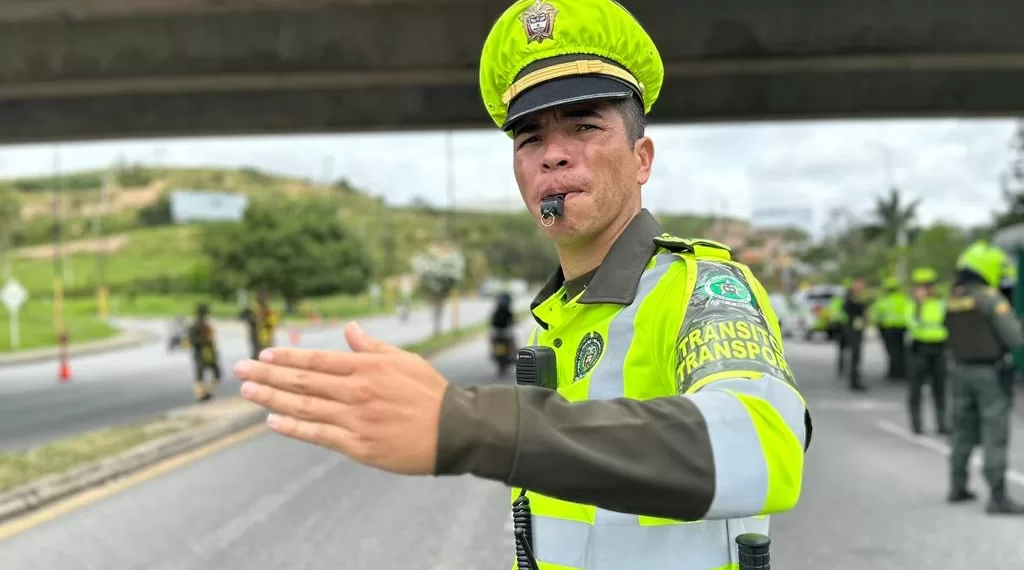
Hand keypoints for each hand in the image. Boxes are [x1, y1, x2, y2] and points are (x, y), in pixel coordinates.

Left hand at [234, 322, 449, 474]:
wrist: (454, 431)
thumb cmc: (430, 393)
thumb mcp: (404, 360)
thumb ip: (372, 347)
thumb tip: (350, 329)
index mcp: (366, 367)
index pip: (317, 360)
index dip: (287, 357)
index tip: (263, 355)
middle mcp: (356, 390)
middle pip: (302, 381)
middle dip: (267, 374)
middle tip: (240, 370)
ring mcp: (355, 419)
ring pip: (304, 406)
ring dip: (272, 398)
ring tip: (248, 392)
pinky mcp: (358, 445)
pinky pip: (318, 435)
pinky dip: (293, 427)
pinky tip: (273, 422)